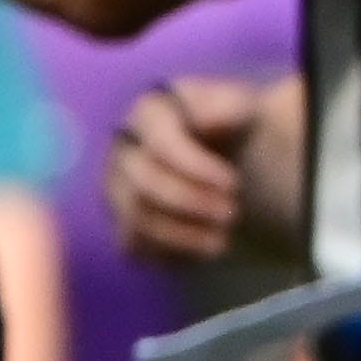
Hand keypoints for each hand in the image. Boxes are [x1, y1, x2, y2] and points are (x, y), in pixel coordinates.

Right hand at [108, 77, 267, 264]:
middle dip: (190, 203)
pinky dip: (173, 252)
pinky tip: (207, 249)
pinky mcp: (123, 222)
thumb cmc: (234, 126)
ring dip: (182, 234)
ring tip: (223, 237)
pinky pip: (136, 246)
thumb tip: (208, 120)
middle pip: (143, 185)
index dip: (195, 167)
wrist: (233, 155)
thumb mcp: (243, 109)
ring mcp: (118, 189)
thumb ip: (228, 108)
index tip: (233, 183)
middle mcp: (124, 150)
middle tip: (231, 213)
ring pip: (135, 220)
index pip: (159, 143)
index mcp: (149, 112)